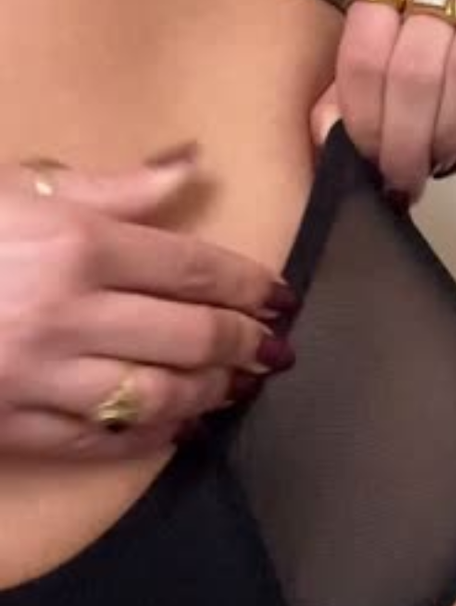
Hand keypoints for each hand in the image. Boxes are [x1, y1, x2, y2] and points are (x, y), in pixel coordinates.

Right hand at [0, 151, 298, 459]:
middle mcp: (70, 313)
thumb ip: (111, 188)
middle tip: (272, 350)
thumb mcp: (18, 192)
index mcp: (75, 244)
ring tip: (232, 388)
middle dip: (244, 345)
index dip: (248, 286)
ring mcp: (46, 377)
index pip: (194, 269)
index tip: (279, 298)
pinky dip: (153, 437)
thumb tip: (190, 164)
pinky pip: (107, 440)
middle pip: (192, 336)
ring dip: (209, 395)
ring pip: (161, 396)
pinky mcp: (21, 427)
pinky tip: (177, 428)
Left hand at [312, 0, 455, 203]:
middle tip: (404, 177)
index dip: (365, 122)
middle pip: (416, 69)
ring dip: (449, 137)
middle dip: (406, 141)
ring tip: (438, 164)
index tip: (370, 162)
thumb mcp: (388, 33)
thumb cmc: (439, 18)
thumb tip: (328, 137)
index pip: (365, 52)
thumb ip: (352, 81)